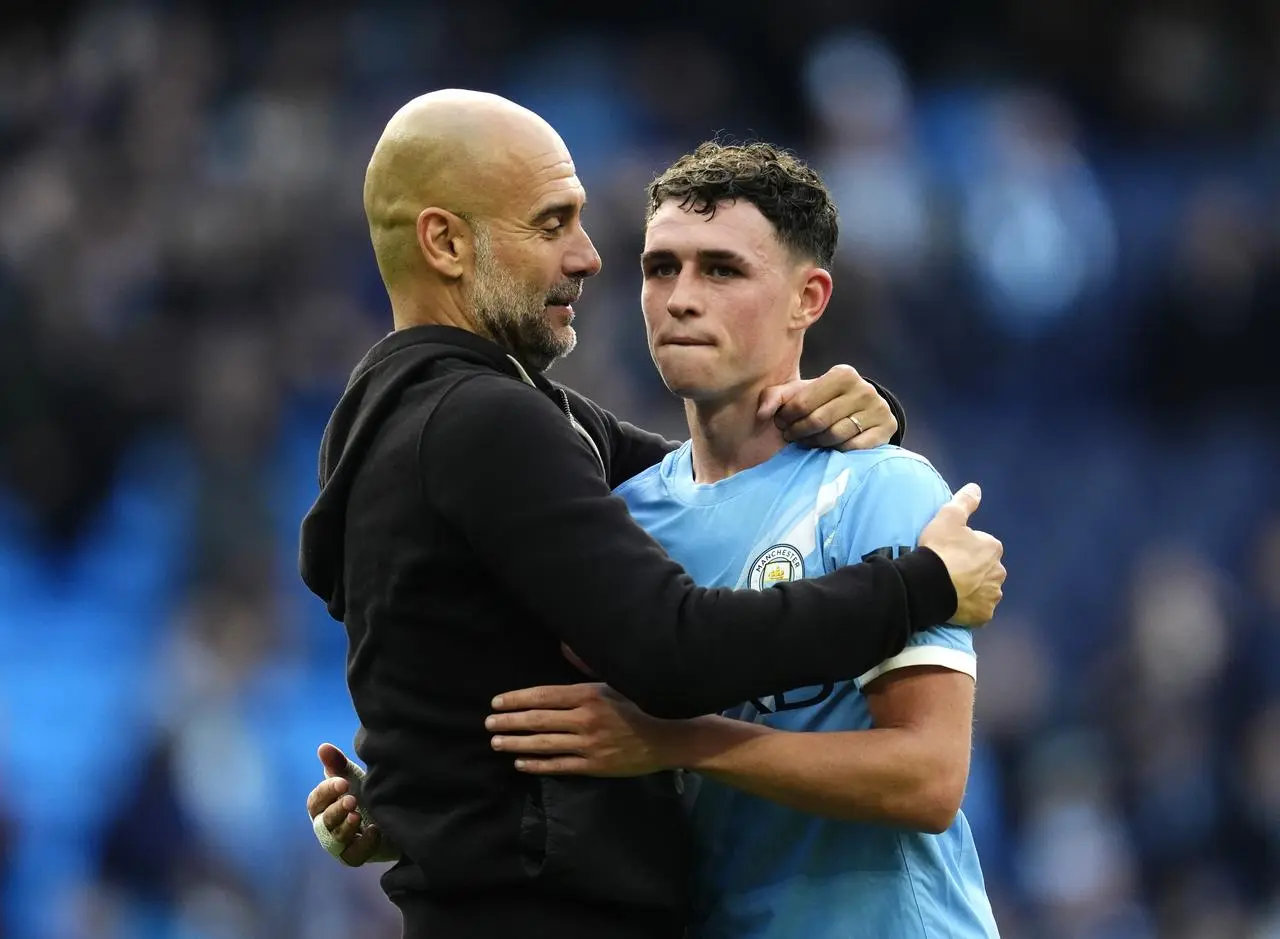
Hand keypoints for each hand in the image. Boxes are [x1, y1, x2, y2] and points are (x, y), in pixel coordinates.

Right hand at [305, 743, 399, 865]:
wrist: (395, 814)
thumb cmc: (366, 794)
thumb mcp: (354, 778)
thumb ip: (338, 765)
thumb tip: (323, 747)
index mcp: (323, 807)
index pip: (315, 801)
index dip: (327, 791)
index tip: (343, 782)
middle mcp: (327, 827)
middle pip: (322, 822)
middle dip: (336, 810)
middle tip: (352, 799)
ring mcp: (340, 844)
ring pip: (335, 841)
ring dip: (345, 827)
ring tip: (357, 815)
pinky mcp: (356, 856)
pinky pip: (353, 856)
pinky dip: (363, 844)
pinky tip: (374, 830)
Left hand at [487, 683, 674, 776]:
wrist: (667, 738)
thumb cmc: (640, 704)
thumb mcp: (614, 681)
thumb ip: (586, 667)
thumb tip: (563, 644)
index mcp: (588, 695)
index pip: (544, 696)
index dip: (517, 699)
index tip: (496, 702)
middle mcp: (585, 719)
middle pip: (538, 720)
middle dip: (509, 722)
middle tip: (488, 724)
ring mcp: (588, 745)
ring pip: (544, 744)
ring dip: (516, 744)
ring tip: (496, 743)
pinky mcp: (593, 766)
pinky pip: (559, 766)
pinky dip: (537, 765)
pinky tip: (520, 763)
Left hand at [757, 364, 896, 451]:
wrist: (862, 410)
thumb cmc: (824, 401)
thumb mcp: (800, 393)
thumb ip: (775, 396)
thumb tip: (761, 414)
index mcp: (842, 374)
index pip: (803, 403)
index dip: (786, 417)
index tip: (781, 424)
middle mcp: (863, 388)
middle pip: (818, 421)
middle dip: (799, 432)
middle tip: (792, 437)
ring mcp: (878, 408)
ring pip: (836, 435)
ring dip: (816, 443)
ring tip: (808, 441)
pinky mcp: (887, 428)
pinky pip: (854, 447)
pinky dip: (838, 450)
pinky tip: (829, 447)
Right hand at [917, 483, 1005, 626]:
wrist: (929, 583)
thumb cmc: (939, 549)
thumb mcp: (948, 517)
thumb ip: (964, 501)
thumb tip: (976, 488)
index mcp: (993, 548)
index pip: (982, 546)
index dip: (964, 548)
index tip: (948, 552)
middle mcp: (999, 572)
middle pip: (986, 569)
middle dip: (973, 570)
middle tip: (949, 570)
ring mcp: (992, 596)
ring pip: (984, 590)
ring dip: (973, 589)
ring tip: (951, 588)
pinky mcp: (984, 615)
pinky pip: (979, 610)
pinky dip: (970, 607)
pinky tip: (955, 604)